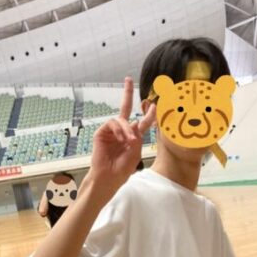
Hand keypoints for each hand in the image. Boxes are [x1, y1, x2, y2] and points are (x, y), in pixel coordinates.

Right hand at [88, 77, 155, 198]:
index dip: (148, 114)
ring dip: (127, 129)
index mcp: (132, 137)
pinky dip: (118, 130)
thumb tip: (135, 122)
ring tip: (129, 141)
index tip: (155, 105)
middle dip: (127, 94)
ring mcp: (111, 131)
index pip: (141, 122)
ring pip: (121, 119)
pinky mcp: (102, 133)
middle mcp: (122, 131)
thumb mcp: (135, 152)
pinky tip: (120, 138)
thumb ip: (137, 136)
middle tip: (128, 79)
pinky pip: (112, 123)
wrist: (109, 176)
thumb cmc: (122, 168)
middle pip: (125, 108)